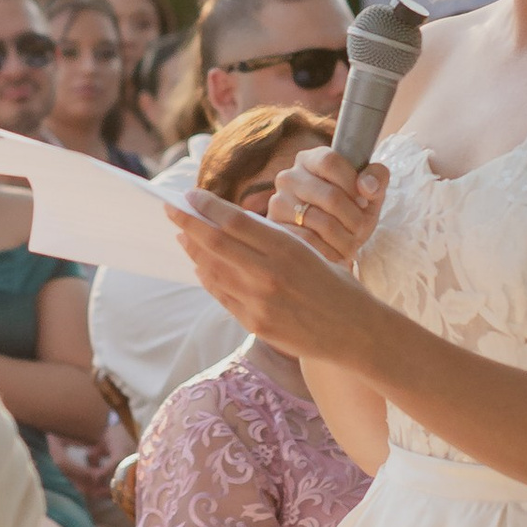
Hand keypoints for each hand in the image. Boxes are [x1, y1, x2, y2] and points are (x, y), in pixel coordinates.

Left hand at [170, 187, 375, 363]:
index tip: (190, 195)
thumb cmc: (335, 284)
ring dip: (194, 251)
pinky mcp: (256, 324)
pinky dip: (207, 278)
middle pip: (214, 242)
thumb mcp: (308, 250)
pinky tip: (201, 266)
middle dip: (187, 224)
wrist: (356, 331)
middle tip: (170, 211)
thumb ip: (271, 240)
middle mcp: (269, 273)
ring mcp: (260, 302)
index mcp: (286, 247)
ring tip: (184, 236)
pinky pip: (221, 296)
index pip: (233, 220)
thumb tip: (230, 223)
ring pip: (212, 270)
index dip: (206, 206)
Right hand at [267, 147, 387, 271]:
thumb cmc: (350, 212)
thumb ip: (377, 178)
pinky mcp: (276, 230)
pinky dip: (330, 252)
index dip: (352, 183)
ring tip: (351, 243)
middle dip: (354, 218)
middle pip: (331, 196)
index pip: (330, 161)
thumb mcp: (370, 193)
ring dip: (345, 239)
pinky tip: (335, 253)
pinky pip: (309, 242)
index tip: (364, 201)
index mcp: (311, 160)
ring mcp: (278, 203)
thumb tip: (367, 186)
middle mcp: (289, 177)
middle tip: (360, 228)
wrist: (331, 244)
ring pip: (322, 223)